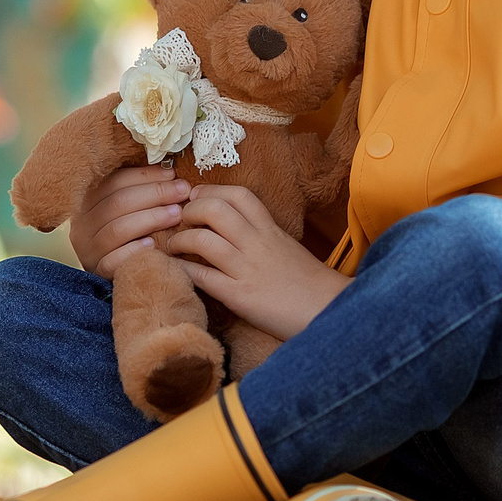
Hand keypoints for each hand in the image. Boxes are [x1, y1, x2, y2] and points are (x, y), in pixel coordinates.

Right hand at [69, 165, 190, 277]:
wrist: (120, 276)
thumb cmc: (128, 236)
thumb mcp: (127, 209)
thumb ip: (140, 191)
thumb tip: (170, 172)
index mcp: (88, 202)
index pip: (114, 182)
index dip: (145, 176)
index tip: (172, 174)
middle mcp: (83, 224)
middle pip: (117, 202)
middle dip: (154, 194)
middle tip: (182, 191)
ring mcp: (88, 249)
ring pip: (117, 229)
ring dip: (150, 219)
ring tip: (176, 214)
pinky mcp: (97, 271)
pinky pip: (112, 261)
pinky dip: (133, 251)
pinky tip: (152, 245)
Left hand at [159, 185, 349, 341]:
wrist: (327, 310)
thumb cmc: (307, 282)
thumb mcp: (286, 247)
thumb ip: (262, 234)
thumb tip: (233, 227)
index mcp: (270, 229)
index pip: (238, 195)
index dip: (211, 190)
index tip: (196, 196)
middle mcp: (258, 243)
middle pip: (215, 210)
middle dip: (189, 211)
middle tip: (180, 220)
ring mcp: (247, 269)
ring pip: (203, 241)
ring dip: (179, 241)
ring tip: (173, 247)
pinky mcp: (240, 296)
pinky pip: (202, 277)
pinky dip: (182, 270)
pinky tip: (176, 271)